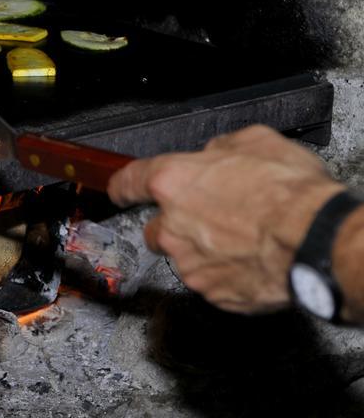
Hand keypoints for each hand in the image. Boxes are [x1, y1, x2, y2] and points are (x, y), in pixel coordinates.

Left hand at [107, 125, 343, 312]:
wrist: (317, 241)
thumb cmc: (289, 192)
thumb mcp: (254, 142)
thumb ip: (221, 148)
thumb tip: (215, 154)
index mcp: (173, 181)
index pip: (129, 182)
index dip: (123, 186)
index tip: (119, 190)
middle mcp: (171, 225)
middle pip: (156, 227)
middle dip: (177, 225)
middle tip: (213, 218)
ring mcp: (189, 263)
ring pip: (184, 257)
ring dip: (204, 250)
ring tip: (242, 240)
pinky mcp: (212, 293)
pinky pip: (211, 282)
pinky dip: (226, 274)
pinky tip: (252, 260)